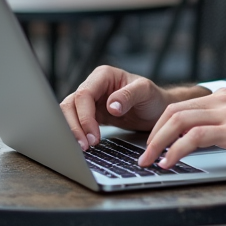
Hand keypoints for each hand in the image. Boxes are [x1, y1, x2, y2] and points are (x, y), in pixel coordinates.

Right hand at [60, 65, 208, 149]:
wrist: (157, 109)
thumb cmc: (153, 97)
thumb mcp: (146, 92)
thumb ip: (129, 95)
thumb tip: (111, 106)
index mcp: (103, 75)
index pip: (84, 94)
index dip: (85, 116)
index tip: (93, 135)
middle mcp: (93, 86)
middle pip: (71, 105)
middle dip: (74, 127)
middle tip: (84, 147)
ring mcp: (90, 100)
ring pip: (69, 114)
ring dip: (72, 131)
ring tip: (83, 149)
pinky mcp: (90, 114)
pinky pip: (76, 123)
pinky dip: (76, 134)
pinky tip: (83, 146)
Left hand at [138, 88, 225, 170]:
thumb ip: (225, 125)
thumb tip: (200, 141)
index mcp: (225, 98)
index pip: (181, 106)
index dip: (159, 126)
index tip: (151, 145)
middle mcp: (224, 100)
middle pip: (173, 111)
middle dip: (152, 135)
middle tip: (143, 156)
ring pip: (179, 121)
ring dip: (158, 143)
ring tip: (150, 162)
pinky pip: (195, 137)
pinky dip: (176, 150)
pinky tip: (170, 163)